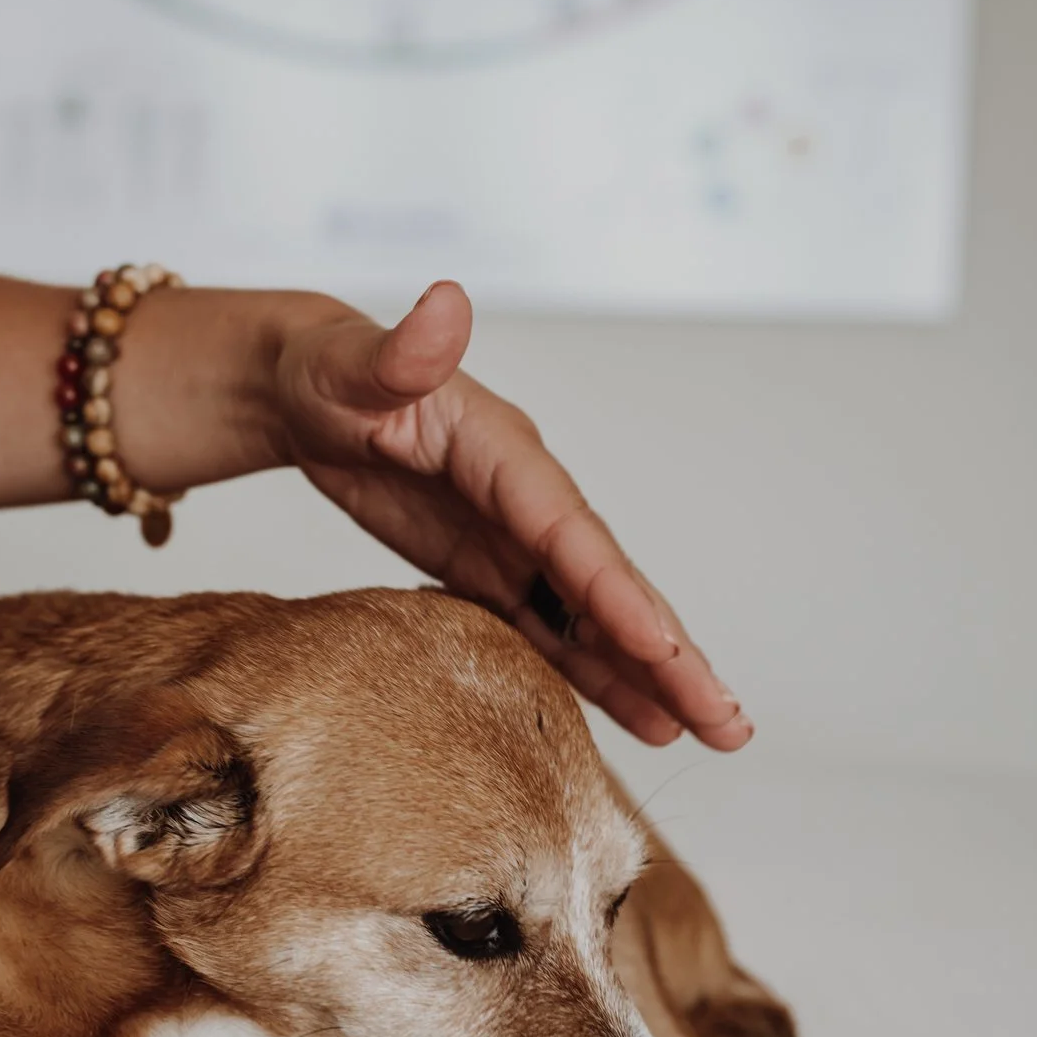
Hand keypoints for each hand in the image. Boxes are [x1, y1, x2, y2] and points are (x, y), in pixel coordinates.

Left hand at [271, 281, 747, 748]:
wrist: (307, 389)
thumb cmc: (325, 370)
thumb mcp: (350, 361)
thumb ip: (401, 349)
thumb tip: (444, 302)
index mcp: (503, 451)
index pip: (569, 531)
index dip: (615, 594)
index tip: (663, 652)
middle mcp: (526, 497)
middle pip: (607, 584)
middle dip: (668, 654)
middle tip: (728, 722)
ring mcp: (512, 536)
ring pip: (590, 617)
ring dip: (646, 675)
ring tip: (704, 734)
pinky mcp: (486, 566)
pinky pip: (546, 628)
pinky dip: (590, 671)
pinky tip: (637, 718)